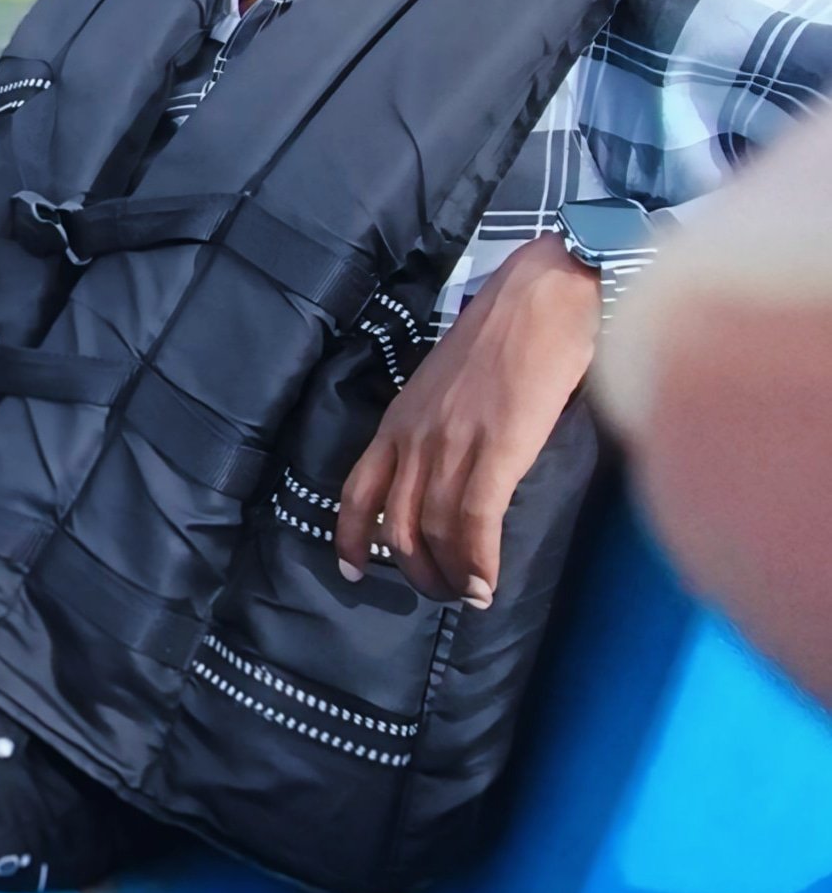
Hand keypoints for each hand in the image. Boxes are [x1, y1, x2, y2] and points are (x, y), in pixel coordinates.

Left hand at [334, 233, 601, 606]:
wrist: (540, 297)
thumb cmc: (503, 335)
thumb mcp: (446, 385)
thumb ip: (437, 426)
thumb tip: (449, 471)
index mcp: (399, 419)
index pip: (356, 490)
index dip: (351, 536)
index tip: (353, 570)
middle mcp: (415, 436)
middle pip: (395, 525)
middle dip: (413, 570)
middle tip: (437, 592)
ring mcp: (452, 443)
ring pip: (434, 531)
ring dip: (450, 575)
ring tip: (469, 596)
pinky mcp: (496, 449)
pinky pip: (474, 522)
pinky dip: (479, 562)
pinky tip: (488, 585)